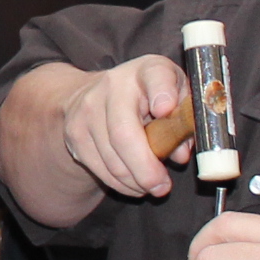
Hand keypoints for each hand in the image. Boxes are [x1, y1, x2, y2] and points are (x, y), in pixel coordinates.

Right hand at [55, 54, 190, 202]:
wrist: (97, 91)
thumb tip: (179, 154)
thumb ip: (184, 121)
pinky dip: (119, 183)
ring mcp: (88, 109)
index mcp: (147, 71)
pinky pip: (99, 167)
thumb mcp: (176, 95)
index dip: (162, 92)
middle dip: (145, 169)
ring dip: (134, 181)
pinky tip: (133, 184)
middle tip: (163, 188)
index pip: (156, 77)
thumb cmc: (149, 95)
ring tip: (151, 187)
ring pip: (111, 158)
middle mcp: (113, 85)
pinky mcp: (75, 132)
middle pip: (125, 134)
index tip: (166, 110)